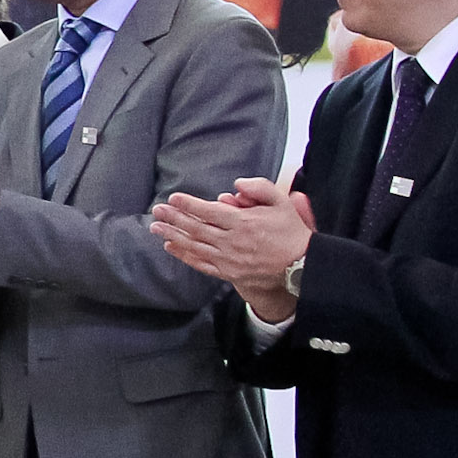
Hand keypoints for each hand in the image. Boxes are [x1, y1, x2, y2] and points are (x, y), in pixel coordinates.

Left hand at [152, 177, 314, 315]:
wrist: (301, 266)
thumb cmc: (291, 232)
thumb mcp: (282, 203)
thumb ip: (260, 188)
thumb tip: (235, 185)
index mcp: (243, 222)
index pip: (209, 212)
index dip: (189, 205)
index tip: (173, 198)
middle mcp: (232, 242)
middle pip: (196, 228)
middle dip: (173, 219)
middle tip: (157, 211)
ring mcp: (228, 259)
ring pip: (194, 246)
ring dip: (173, 236)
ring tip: (155, 228)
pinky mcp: (228, 273)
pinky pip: (201, 264)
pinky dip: (184, 256)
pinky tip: (171, 247)